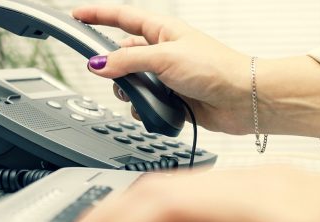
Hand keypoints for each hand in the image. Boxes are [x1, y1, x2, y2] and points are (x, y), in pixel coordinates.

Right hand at [74, 5, 253, 133]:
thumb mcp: (165, 58)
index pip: (122, 17)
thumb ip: (128, 60)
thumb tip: (98, 64)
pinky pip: (144, 104)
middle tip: (114, 76)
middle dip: (114, 68)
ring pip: (131, 84)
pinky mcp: (171, 99)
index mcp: (161, 30)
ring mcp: (166, 76)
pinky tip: (157, 110)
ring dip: (132, 93)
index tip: (76, 14)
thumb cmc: (216, 68)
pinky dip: (145, 109)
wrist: (243, 100)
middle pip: (122, 56)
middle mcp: (162, 52)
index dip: (98, 14)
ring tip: (146, 95)